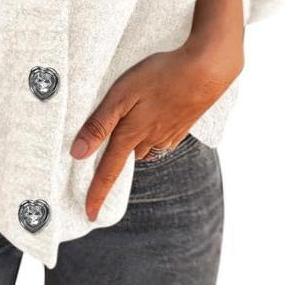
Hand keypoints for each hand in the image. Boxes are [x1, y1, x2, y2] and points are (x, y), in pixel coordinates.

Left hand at [70, 0, 244, 219]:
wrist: (207, 69)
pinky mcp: (183, 124)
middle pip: (126, 156)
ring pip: (145, 146)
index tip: (89, 215)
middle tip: (103, 154)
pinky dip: (152, 134)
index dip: (97, 193)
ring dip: (134, 142)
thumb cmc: (161, 76)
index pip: (109, 171)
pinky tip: (153, 118)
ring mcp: (169, 134)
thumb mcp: (122, 94)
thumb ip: (100, 123)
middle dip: (116, 159)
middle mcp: (151, 140)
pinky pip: (161, 137)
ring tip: (128, 125)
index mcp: (132, 133)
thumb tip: (77, 153)